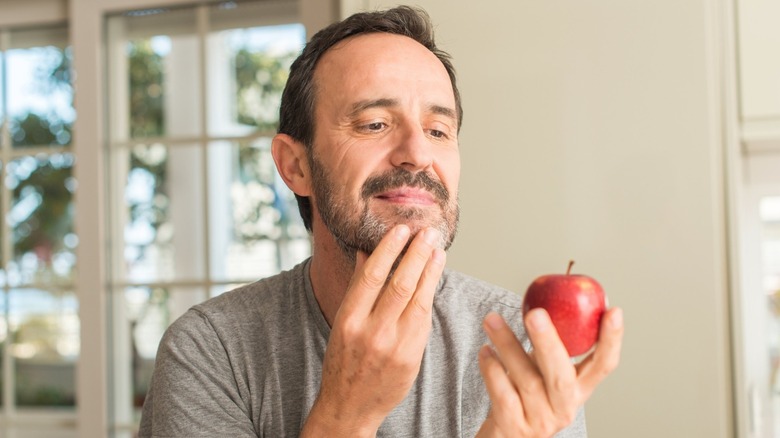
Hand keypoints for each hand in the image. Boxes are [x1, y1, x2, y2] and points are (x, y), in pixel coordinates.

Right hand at [301, 225, 445, 436]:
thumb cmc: (344, 358)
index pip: (372, 276)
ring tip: (437, 250)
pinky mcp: (411, 357)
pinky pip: (423, 320)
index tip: (402, 229)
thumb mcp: (342, 322)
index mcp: (349, 320)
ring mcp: (394, 346)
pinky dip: (429, 295)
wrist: (350, 405)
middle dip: (417, 254)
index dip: (389, 249)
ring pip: (418, 300)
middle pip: (400, 284)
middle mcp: (371, 332)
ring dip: (430, 271)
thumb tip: (367, 251)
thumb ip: (358, 288)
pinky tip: (434, 278)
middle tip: (428, 232)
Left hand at [476, 307, 623, 437]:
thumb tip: (551, 295)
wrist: (506, 436)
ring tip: (492, 321)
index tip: (614, 311)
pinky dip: (492, 369)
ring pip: (526, 380)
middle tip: (535, 314)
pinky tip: (485, 350)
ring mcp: (540, 420)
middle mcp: (564, 407)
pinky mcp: (514, 426)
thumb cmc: (526, 395)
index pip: (604, 366)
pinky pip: (503, 393)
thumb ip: (552, 344)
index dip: (612, 340)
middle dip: (548, 342)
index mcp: (579, 389)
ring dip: (507, 345)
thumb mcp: (546, 372)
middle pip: (561, 375)